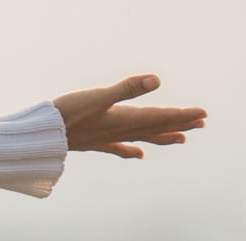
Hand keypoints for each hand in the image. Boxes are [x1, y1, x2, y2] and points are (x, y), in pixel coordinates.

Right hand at [52, 74, 208, 158]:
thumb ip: (127, 89)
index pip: (160, 117)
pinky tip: (139, 155)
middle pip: (156, 128)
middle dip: (178, 124)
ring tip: (181, 139)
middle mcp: (121, 131)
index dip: (182, 115)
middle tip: (201, 123)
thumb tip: (156, 80)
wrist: (42, 135)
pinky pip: (119, 147)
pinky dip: (131, 150)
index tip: (203, 114)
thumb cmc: (67, 113)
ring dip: (162, 137)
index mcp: (125, 119)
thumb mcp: (98, 96)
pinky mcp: (95, 142)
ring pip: (142, 138)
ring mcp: (108, 138)